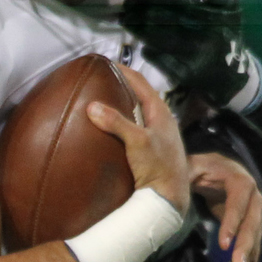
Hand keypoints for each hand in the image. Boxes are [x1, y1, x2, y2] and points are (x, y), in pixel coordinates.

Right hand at [86, 65, 189, 219]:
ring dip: (122, 104)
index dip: (123, 70)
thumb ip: (116, 122)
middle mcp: (162, 120)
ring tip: (103, 99)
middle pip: (140, 94)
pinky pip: (136, 127)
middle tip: (101, 79)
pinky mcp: (152, 149)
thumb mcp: (136, 142)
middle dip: (121, 85)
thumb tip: (92, 106)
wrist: (169, 198)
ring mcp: (158, 135)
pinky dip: (123, 122)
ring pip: (138, 111)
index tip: (105, 63)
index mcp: (161, 112)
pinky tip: (111, 127)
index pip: (140, 82)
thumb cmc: (159, 168)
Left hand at [189, 151, 261, 261]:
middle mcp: (254, 198)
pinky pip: (252, 252)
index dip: (232, 223)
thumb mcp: (190, 167)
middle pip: (253, 225)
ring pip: (255, 242)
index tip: (223, 245)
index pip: (239, 203)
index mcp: (240, 181)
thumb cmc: (199, 169)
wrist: (217, 171)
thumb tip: (167, 187)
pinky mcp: (252, 230)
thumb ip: (182, 174)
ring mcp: (256, 215)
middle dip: (244, 249)